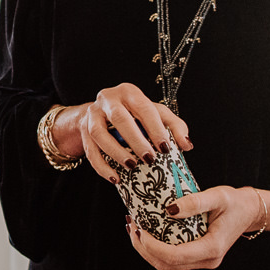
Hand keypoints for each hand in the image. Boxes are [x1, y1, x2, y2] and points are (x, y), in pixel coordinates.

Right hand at [65, 84, 192, 183]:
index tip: (166, 148)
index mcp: (129, 92)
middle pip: (120, 119)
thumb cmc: (135, 114)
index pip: (144, 108)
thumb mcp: (156, 114)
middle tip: (149, 159)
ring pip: (99, 133)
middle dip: (135, 140)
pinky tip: (115, 177)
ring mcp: (92, 114)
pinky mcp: (83, 130)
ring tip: (131, 167)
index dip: (156, 128)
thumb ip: (174, 126)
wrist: (103, 112)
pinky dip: (102, 166)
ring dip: (116, 152)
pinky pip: (90, 150)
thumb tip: (186, 145)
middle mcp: (108, 99)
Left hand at [125, 184, 264, 269]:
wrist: (248, 211)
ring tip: (134, 227)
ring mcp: (202, 261)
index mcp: (212, 248)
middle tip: (132, 225)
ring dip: (145, 249)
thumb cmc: (234, 202)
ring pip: (165, 265)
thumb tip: (168, 210)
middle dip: (143, 247)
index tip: (139, 227)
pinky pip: (171, 259)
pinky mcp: (197, 257)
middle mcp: (207, 260)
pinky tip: (145, 232)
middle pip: (165, 264)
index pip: (174, 255)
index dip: (151, 245)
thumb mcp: (218, 196)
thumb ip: (194, 202)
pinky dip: (154, 248)